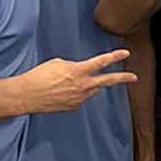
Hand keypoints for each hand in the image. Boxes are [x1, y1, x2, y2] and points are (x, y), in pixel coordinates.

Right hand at [19, 50, 137, 113]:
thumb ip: (75, 66)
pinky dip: (78, 93)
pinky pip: (82, 98)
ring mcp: (79, 99)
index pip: (101, 62)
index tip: (126, 53)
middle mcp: (82, 86)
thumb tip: (81, 71)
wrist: (27, 96)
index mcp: (78, 71)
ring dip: (90, 85)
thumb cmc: (39, 76)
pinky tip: (64, 91)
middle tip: (134, 77)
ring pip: (93, 90)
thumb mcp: (58, 63)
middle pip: (107, 81)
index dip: (115, 56)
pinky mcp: (74, 107)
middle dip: (122, 78)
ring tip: (72, 82)